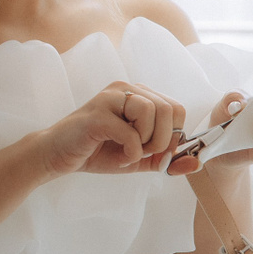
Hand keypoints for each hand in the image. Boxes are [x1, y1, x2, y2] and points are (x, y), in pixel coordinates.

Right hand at [35, 81, 188, 177]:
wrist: (56, 155)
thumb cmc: (96, 152)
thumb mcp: (138, 158)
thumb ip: (165, 159)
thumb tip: (196, 164)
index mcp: (137, 94)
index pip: (176, 108)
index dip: (173, 135)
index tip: (155, 152)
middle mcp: (125, 89)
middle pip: (169, 108)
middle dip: (163, 140)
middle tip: (142, 153)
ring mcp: (109, 98)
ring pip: (152, 112)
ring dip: (147, 143)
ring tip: (130, 153)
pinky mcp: (96, 114)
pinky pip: (130, 133)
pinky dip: (131, 152)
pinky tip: (120, 157)